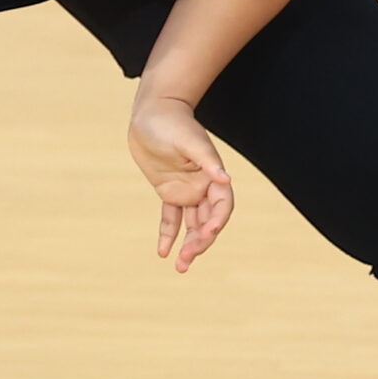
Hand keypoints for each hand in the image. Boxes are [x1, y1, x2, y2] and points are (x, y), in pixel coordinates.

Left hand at [127, 94, 233, 272]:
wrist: (152, 112)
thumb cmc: (172, 122)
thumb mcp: (189, 141)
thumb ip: (207, 161)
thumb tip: (225, 179)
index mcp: (212, 174)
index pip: (222, 204)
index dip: (217, 220)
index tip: (207, 232)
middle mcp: (202, 186)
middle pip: (207, 220)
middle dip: (201, 241)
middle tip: (187, 259)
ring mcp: (186, 190)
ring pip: (191, 224)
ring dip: (188, 244)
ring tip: (180, 266)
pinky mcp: (168, 191)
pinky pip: (171, 218)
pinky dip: (168, 234)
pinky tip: (163, 252)